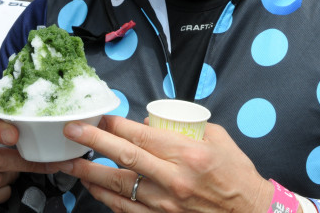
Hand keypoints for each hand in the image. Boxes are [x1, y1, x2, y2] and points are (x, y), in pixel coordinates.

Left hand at [56, 115, 272, 212]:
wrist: (249, 212)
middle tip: (72, 131)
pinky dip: (106, 198)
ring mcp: (165, 204)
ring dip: (90, 173)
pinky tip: (93, 188)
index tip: (98, 117)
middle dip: (94, 142)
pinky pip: (126, 209)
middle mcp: (174, 179)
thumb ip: (186, 128)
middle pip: (125, 157)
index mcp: (189, 154)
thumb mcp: (218, 139)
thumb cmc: (236, 175)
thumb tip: (156, 123)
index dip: (116, 125)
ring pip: (119, 187)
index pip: (142, 136)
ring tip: (70, 163)